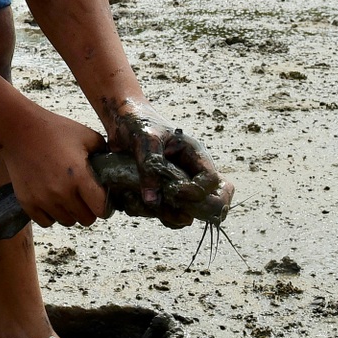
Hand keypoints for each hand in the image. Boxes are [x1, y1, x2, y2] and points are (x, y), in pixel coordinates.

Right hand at [0, 106, 108, 227]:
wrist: (19, 129)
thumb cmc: (55, 130)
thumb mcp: (87, 136)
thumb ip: (104, 153)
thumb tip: (115, 168)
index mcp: (79, 177)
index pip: (101, 209)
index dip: (106, 206)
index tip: (103, 200)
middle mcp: (61, 192)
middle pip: (86, 219)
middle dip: (89, 209)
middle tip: (85, 197)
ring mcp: (43, 199)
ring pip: (67, 221)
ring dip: (71, 212)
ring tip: (68, 196)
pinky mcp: (27, 202)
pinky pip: (46, 222)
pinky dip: (51, 215)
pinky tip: (52, 200)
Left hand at [107, 101, 233, 228]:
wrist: (122, 122)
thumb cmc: (138, 123)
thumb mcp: (144, 138)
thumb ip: (149, 165)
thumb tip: (153, 200)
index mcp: (194, 155)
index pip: (213, 181)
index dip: (198, 192)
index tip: (174, 190)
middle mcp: (191, 173)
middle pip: (216, 200)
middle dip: (199, 210)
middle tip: (173, 204)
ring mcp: (179, 185)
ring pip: (190, 213)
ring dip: (170, 214)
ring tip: (145, 200)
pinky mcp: (162, 194)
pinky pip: (168, 214)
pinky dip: (153, 214)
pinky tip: (132, 200)